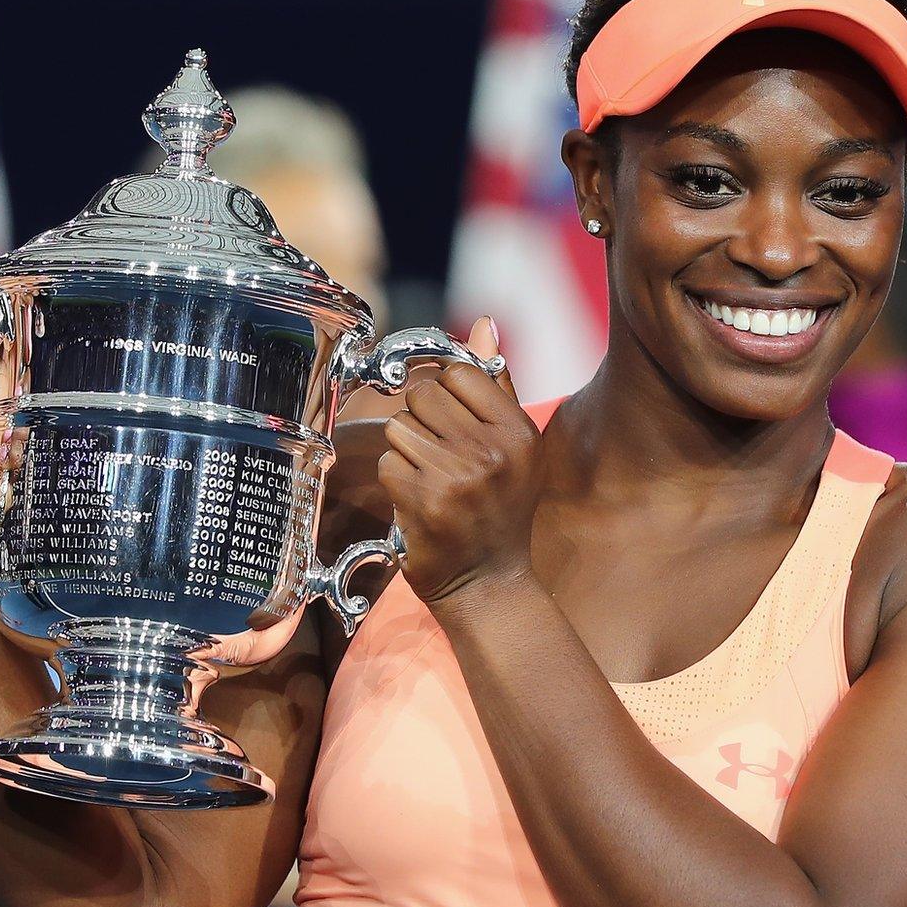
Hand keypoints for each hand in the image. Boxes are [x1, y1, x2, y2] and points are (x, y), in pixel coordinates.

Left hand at [376, 318, 539, 604]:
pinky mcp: (425, 502)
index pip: (458, 372)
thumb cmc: (500, 508)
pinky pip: (388, 462)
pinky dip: (396, 480)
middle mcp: (493, 451)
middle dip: (422, 421)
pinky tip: (419, 501)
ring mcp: (458, 477)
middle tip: (439, 456)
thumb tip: (485, 324)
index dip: (445, 393)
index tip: (449, 420)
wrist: (490, 583)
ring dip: (406, 451)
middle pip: (422, 394)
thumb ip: (496, 384)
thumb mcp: (514, 446)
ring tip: (431, 478)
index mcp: (518, 430)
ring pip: (399, 427)